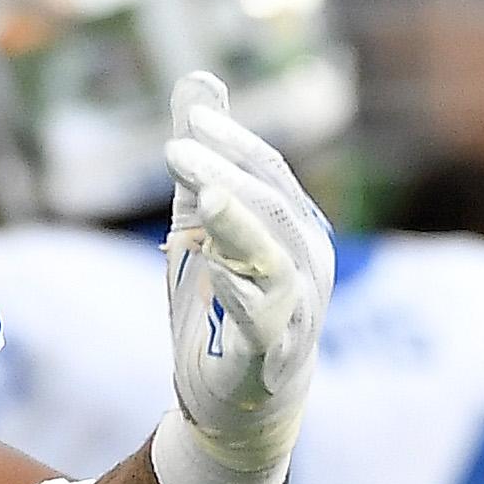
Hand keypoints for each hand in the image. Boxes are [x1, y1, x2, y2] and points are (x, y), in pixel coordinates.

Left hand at [158, 72, 335, 483]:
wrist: (235, 400)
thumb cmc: (224, 303)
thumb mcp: (204, 224)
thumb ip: (203, 160)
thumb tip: (196, 83)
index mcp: (294, 227)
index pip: (268, 172)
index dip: (232, 142)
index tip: (190, 116)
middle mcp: (307, 261)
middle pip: (270, 206)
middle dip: (226, 173)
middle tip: (176, 148)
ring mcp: (296, 306)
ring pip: (273, 257)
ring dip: (237, 223)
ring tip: (204, 196)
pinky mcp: (272, 349)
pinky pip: (262, 316)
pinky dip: (241, 290)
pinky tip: (213, 270)